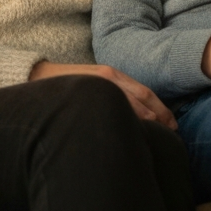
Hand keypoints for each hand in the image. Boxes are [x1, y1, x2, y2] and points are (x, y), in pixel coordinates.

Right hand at [29, 61, 177, 129]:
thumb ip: (112, 95)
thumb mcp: (93, 85)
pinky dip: (129, 116)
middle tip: (173, 135)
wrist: (37, 77)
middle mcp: (111, 77)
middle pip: (144, 97)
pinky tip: (136, 130)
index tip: (172, 125)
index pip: (144, 93)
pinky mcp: (91, 90)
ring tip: (161, 135)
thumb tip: (132, 118)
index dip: (161, 109)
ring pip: (133, 102)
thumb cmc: (66, 86)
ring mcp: (101, 84)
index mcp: (113, 75)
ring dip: (149, 119)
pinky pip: (115, 104)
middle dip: (161, 116)